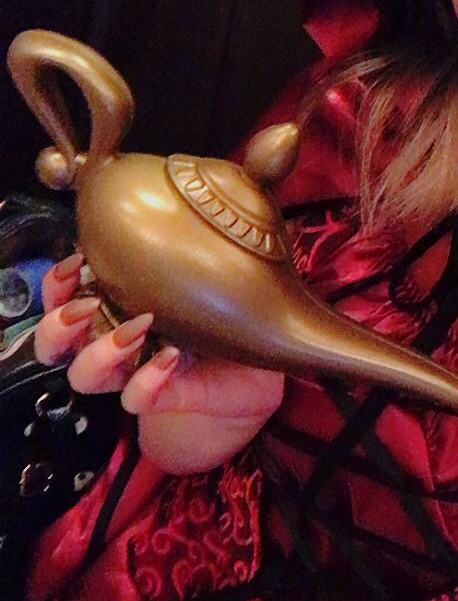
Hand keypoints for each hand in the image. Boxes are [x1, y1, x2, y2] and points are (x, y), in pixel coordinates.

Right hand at [34, 252, 284, 471]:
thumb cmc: (224, 310)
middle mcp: (111, 342)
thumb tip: (177, 201)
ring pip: (84, 376)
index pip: (60, 298)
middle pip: (53, 344)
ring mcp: (134, 372)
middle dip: (59, 325)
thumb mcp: (203, 270)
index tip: (78, 260)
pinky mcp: (163, 398)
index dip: (55, 284)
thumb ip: (182, 245)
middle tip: (91, 304)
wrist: (260, 364)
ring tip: (139, 327)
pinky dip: (146, 380)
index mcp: (111, 307)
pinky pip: (136, 398)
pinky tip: (172, 358)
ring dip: (100, 352)